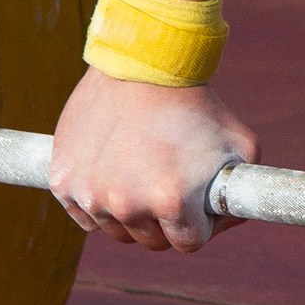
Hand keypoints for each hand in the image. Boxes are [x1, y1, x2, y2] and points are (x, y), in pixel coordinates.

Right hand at [50, 68, 254, 251]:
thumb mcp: (239, 146)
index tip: (197, 203)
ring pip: (117, 228)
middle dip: (166, 220)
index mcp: (172, 200)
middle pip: (151, 240)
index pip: (188, 242)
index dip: (198, 224)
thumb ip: (241, 193)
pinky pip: (85, 214)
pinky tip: (115, 170)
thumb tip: (230, 220)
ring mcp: (91, 194)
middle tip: (170, 184)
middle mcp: (128, 204)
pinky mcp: (64, 181)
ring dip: (131, 211)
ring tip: (143, 170)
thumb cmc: (196, 103)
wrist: (142, 62)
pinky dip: (99, 200)